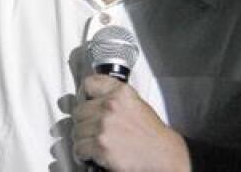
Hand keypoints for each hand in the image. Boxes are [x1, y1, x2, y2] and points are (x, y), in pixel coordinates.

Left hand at [72, 75, 189, 171]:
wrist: (164, 157)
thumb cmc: (151, 135)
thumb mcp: (135, 104)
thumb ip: (112, 98)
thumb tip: (88, 100)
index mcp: (120, 93)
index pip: (89, 84)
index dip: (84, 95)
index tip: (84, 101)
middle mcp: (110, 106)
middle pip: (78, 111)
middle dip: (84, 122)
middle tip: (92, 130)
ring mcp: (104, 125)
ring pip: (76, 131)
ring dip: (83, 140)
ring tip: (95, 144)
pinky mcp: (100, 144)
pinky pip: (79, 148)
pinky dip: (83, 154)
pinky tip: (93, 154)